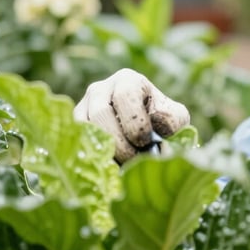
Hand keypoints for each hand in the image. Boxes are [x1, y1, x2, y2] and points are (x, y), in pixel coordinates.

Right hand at [74, 68, 189, 162]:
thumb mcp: (176, 118)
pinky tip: (109, 167)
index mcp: (128, 81)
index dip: (134, 121)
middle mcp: (101, 89)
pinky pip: (76, 140)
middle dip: (119, 142)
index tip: (145, 141)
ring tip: (123, 166)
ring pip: (84, 128)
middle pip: (101, 113)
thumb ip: (172, 118)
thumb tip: (157, 121)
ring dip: (104, 150)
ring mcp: (84, 106)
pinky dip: (91, 155)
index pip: (125, 95)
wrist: (148, 134)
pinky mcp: (74, 125)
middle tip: (134, 160)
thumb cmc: (164, 124)